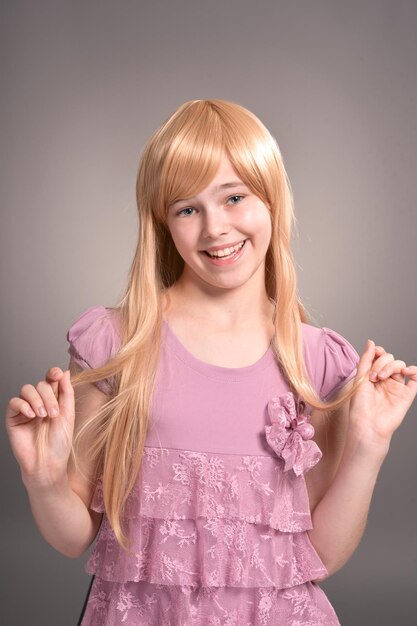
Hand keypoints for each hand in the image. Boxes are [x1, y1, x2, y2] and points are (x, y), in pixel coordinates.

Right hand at [5, 367, 74, 488]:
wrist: (48, 464)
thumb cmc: (59, 443)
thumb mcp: (68, 415)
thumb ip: (66, 393)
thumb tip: (65, 372)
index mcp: (54, 400)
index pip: (51, 380)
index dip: (52, 373)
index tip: (56, 374)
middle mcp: (39, 402)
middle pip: (40, 384)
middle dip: (48, 396)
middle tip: (53, 414)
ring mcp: (26, 409)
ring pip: (27, 389)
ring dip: (37, 400)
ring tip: (43, 416)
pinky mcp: (13, 418)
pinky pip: (14, 402)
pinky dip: (23, 405)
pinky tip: (31, 415)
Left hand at [348, 340, 416, 449]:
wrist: (367, 425)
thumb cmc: (360, 406)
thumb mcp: (359, 378)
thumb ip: (366, 359)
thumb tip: (371, 341)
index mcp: (373, 375)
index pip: (380, 356)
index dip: (378, 352)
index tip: (374, 354)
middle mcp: (385, 380)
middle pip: (390, 359)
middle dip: (381, 363)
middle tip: (373, 377)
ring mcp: (396, 387)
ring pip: (401, 365)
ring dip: (391, 366)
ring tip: (381, 378)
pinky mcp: (407, 395)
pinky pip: (416, 379)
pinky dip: (414, 371)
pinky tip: (407, 371)